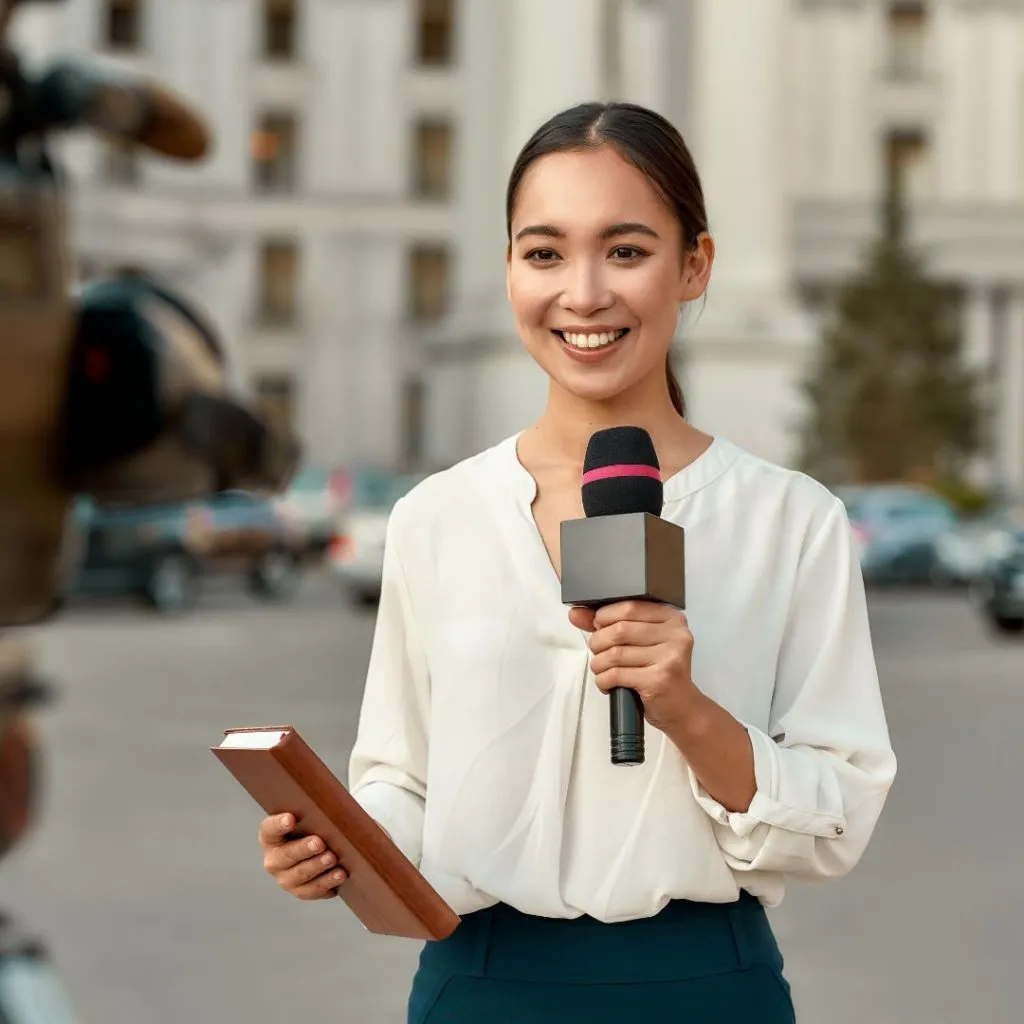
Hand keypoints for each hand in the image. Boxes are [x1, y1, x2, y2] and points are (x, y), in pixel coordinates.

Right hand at [259, 813, 347, 900]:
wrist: (321, 847)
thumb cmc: (314, 826)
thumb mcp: (310, 816)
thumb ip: (313, 811)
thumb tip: (331, 805)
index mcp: (271, 836)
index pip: (269, 829)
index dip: (279, 824)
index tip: (291, 819)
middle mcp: (274, 859)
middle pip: (285, 856)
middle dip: (303, 849)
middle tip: (320, 843)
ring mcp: (286, 878)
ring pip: (298, 875)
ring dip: (316, 867)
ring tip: (332, 858)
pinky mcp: (301, 891)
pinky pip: (312, 890)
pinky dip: (327, 883)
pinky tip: (340, 874)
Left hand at [568, 600, 696, 731]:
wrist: (682, 708)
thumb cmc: (659, 673)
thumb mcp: (640, 643)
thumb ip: (609, 625)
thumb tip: (576, 614)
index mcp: (672, 619)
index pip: (630, 606)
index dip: (605, 616)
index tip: (598, 626)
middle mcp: (675, 635)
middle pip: (620, 630)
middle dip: (598, 642)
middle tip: (598, 652)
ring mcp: (669, 658)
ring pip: (615, 653)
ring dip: (599, 663)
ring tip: (602, 669)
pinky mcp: (659, 680)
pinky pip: (616, 674)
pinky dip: (603, 680)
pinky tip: (607, 683)